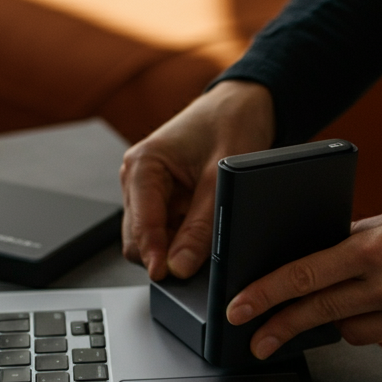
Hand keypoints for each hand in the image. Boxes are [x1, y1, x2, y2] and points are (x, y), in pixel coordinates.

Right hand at [120, 80, 274, 279]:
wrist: (243, 105)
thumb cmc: (231, 124)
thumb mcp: (221, 178)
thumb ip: (200, 226)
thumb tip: (179, 266)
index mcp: (142, 164)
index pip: (139, 224)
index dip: (153, 253)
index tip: (167, 276)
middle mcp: (138, 179)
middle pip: (138, 239)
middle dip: (165, 253)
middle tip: (198, 263)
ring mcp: (150, 192)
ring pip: (153, 240)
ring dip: (176, 247)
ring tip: (208, 238)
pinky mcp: (166, 200)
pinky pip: (169, 232)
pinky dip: (185, 240)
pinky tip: (207, 232)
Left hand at [225, 185, 381, 358]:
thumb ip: (361, 239)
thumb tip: (322, 257)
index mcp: (377, 247)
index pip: (304, 274)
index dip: (264, 295)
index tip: (237, 311)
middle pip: (317, 313)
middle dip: (280, 329)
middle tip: (255, 341)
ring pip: (352, 330)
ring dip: (342, 319)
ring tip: (359, 299)